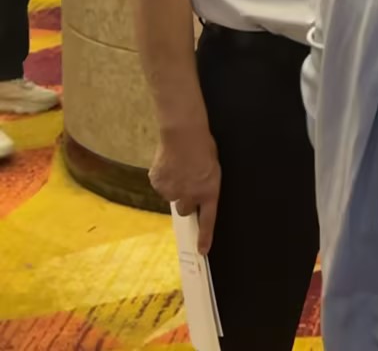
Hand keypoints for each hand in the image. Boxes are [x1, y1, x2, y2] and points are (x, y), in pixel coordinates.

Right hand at [150, 128, 221, 253]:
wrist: (183, 133)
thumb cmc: (204, 147)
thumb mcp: (212, 168)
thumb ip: (204, 185)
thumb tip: (195, 195)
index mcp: (209, 191)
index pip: (208, 220)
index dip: (205, 236)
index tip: (202, 251)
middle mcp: (190, 196)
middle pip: (185, 210)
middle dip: (186, 201)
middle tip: (188, 184)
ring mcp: (171, 191)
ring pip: (172, 197)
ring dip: (175, 188)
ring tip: (179, 168)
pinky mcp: (157, 183)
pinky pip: (160, 185)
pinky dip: (163, 178)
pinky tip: (169, 164)